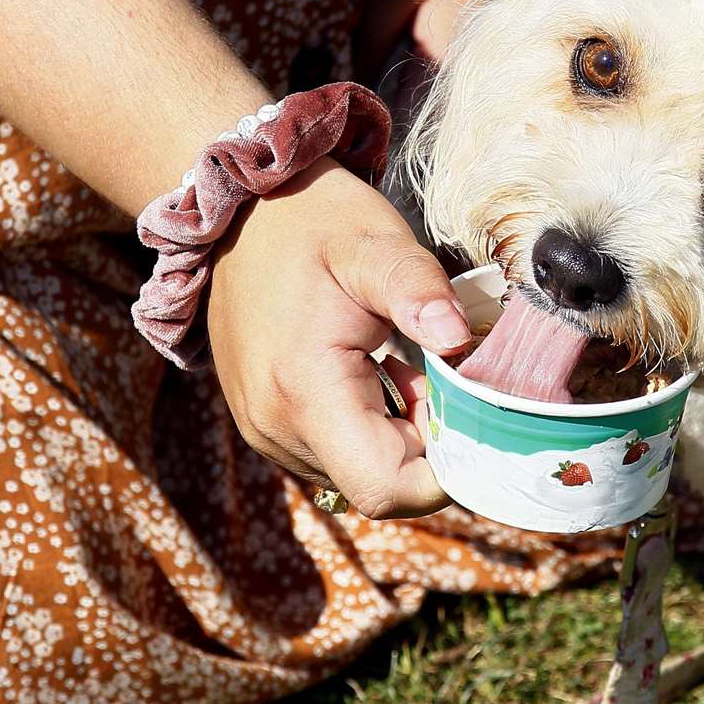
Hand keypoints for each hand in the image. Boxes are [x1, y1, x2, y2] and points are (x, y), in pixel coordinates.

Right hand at [207, 158, 471, 518]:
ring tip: (395, 364)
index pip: (385, 489)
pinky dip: (370, 426)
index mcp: (305, 391)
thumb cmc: (312, 222)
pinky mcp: (267, 427)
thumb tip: (458, 337)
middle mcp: (277, 428)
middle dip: (426, 442)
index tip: (464, 415)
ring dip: (399, 433)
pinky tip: (370, 372)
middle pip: (380, 485)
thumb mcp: (373, 243)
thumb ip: (417, 290)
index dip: (441, 472)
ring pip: (361, 473)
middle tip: (431, 371)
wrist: (239, 214)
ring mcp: (267, 433)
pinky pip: (337, 455)